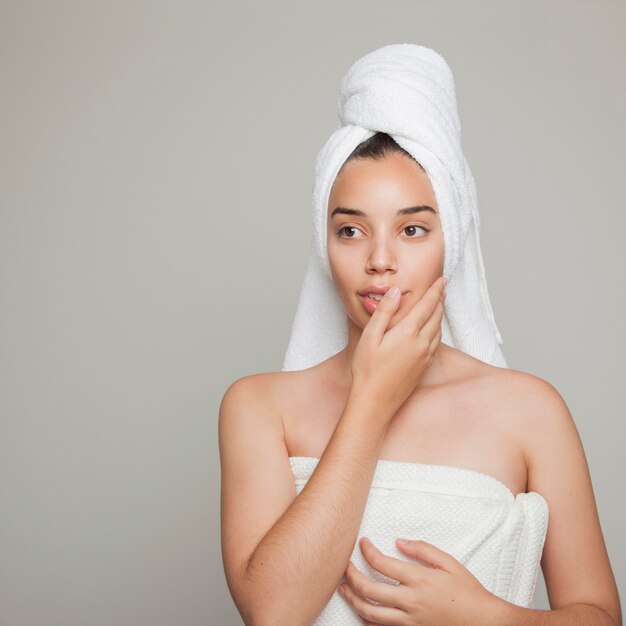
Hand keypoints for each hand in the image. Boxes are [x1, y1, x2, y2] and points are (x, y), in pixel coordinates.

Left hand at [337, 537, 504, 625]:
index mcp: (418, 580)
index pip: (381, 563)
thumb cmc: (469, 592)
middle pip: (368, 589)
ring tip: (344, 589)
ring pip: (370, 613)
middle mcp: (410, 601)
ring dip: (352, 599)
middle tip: (345, 566)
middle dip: (351, 575)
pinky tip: (361, 609)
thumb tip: (400, 542)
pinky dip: (366, 618)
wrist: (484, 622)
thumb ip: (422, 549)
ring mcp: (409, 620)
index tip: (363, 543)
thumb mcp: (448, 562)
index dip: (367, 551)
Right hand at [350, 276, 445, 418]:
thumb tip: (396, 291)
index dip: (435, 290)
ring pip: (438, 330)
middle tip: (442, 288)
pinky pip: (436, 343)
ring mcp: (425, 357)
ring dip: (440, 315)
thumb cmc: (367, 369)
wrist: (375, 402)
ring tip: (439, 305)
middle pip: (436, 316)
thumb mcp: (370, 336)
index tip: (441, 279)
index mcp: (408, 332)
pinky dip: (437, 331)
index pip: (427, 305)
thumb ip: (385, 312)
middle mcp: (421, 343)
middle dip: (440, 300)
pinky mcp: (424, 367)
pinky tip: (432, 331)